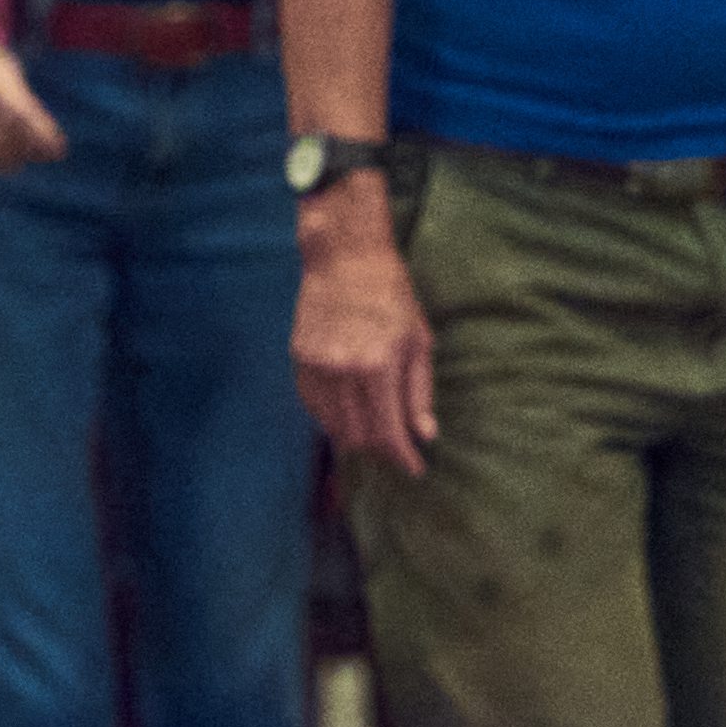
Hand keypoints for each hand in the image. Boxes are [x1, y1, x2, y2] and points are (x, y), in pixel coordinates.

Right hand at [293, 228, 438, 474]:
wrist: (345, 257)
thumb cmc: (392, 295)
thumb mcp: (418, 341)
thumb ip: (419, 392)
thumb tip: (426, 434)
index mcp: (378, 367)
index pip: (388, 432)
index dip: (403, 457)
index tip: (415, 469)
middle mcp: (343, 372)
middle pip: (359, 436)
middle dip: (382, 451)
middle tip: (398, 450)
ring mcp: (316, 366)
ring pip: (333, 426)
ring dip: (356, 439)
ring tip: (375, 435)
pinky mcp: (299, 359)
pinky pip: (313, 406)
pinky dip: (332, 419)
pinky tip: (348, 415)